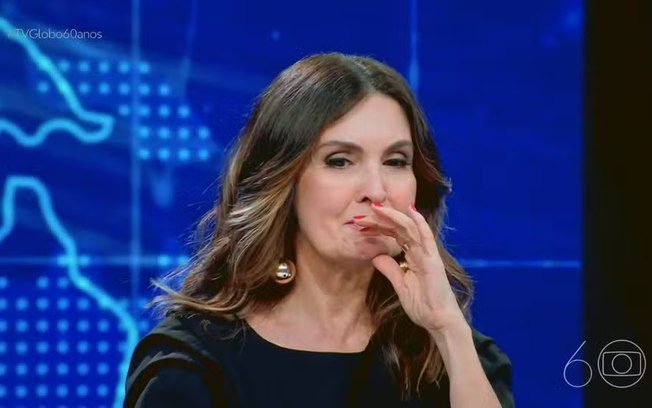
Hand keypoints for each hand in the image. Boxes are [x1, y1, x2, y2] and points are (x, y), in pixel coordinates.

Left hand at [353, 202, 465, 333]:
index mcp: (413, 256)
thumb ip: (389, 269)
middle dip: (381, 220)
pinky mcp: (433, 261)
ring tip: (376, 209)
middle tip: (362, 214)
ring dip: (393, 217)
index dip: (379, 227)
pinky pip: (427, 238)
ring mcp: (428, 254)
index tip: (361, 223)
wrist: (438, 321)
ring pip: (410, 228)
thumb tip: (375, 256)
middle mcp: (421, 251)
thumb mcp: (400, 285)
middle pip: (399, 228)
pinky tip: (410, 210)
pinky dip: (419, 223)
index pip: (395, 235)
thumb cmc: (423, 305)